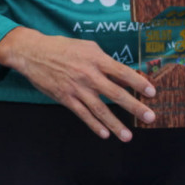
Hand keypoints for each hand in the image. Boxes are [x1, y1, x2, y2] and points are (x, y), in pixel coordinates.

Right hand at [0, 28, 156, 140]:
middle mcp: (89, 74)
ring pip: (100, 109)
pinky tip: (104, 134)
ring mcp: (77, 88)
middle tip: (150, 118)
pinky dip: (94, 125)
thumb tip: (123, 78)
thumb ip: (106, 62)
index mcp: (96, 59)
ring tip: (128, 136)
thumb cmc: (63, 48)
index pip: (122, 72)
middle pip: (116, 93)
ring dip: (115, 124)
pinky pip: (82, 114)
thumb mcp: (87, 48)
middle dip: (135, 107)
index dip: (138, 83)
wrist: (33, 53)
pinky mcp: (65, 98)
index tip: (151, 93)